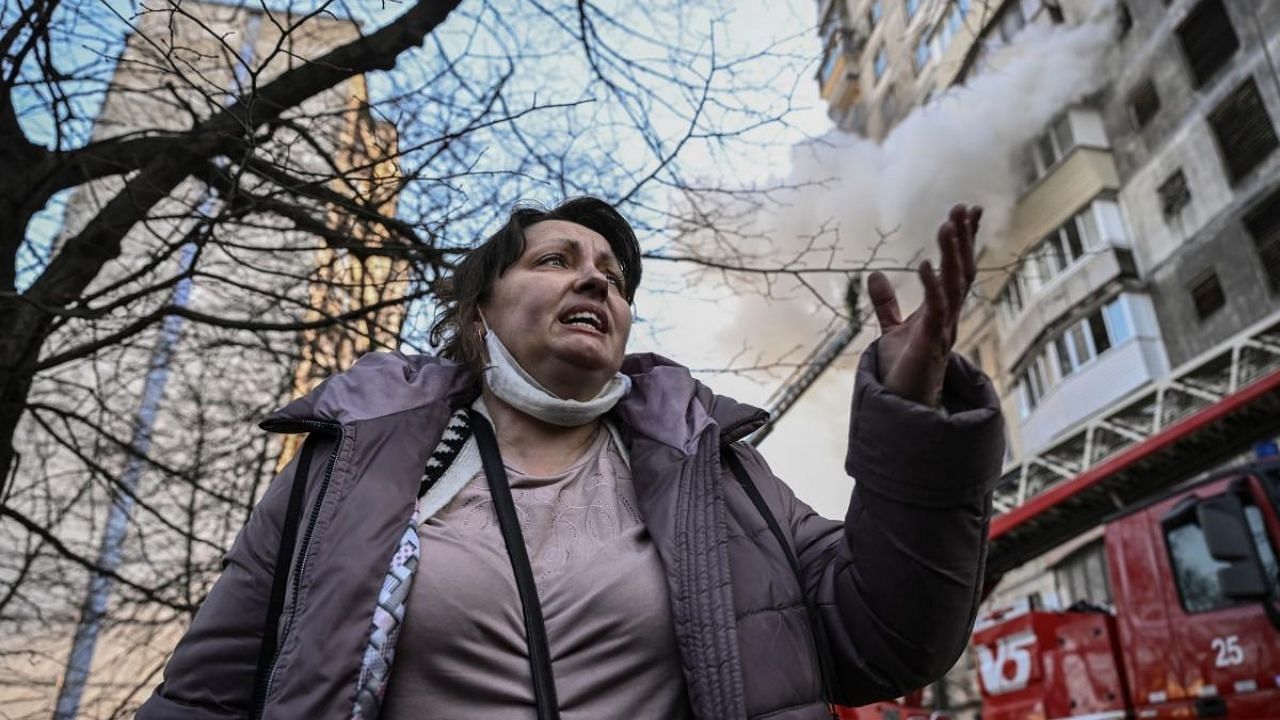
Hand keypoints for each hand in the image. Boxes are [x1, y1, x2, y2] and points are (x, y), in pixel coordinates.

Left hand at [867, 204, 980, 407]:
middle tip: (963, 208)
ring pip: (954, 286)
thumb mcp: (890, 331)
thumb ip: (886, 304)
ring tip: (947, 225)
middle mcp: (948, 317)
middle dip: (964, 240)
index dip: (964, 241)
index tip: (968, 210)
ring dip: (952, 255)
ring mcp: (942, 329)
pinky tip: (926, 263)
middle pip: (962, 272)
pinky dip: (932, 286)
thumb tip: (874, 275)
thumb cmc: (901, 371)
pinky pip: (936, 309)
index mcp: (942, 311)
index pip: (957, 269)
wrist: (899, 405)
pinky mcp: (929, 343)